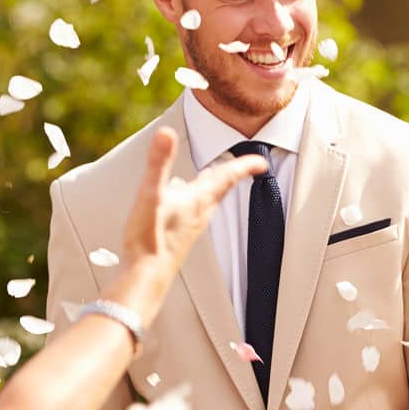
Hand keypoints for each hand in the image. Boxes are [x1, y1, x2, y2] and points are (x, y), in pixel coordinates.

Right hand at [118, 129, 267, 284]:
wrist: (146, 276)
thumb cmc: (150, 238)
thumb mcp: (151, 193)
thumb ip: (158, 162)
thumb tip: (165, 133)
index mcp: (197, 199)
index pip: (227, 177)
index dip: (245, 166)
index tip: (261, 162)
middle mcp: (199, 212)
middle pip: (220, 188)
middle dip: (231, 174)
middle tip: (244, 167)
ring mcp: (191, 226)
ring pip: (208, 201)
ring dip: (213, 187)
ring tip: (215, 178)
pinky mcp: (180, 237)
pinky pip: (193, 213)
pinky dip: (194, 201)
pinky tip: (182, 203)